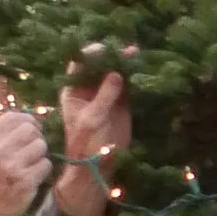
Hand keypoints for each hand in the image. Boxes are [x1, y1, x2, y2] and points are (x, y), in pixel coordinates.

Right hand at [0, 107, 50, 215]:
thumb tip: (19, 122)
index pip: (11, 117)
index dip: (27, 119)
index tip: (32, 128)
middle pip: (30, 129)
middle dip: (36, 137)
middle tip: (32, 150)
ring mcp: (11, 167)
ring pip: (41, 146)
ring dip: (39, 155)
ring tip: (29, 166)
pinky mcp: (25, 183)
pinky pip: (45, 165)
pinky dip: (42, 171)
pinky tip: (32, 179)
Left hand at [55, 54, 132, 215]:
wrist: (97, 166)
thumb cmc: (86, 143)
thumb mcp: (92, 120)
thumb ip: (104, 96)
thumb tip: (116, 74)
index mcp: (74, 91)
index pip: (80, 65)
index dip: (91, 54)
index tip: (105, 49)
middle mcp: (89, 89)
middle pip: (99, 66)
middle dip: (111, 56)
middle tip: (126, 50)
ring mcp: (106, 95)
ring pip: (115, 73)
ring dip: (125, 64)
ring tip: (136, 54)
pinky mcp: (121, 104)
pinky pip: (128, 86)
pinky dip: (134, 77)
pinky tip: (142, 69)